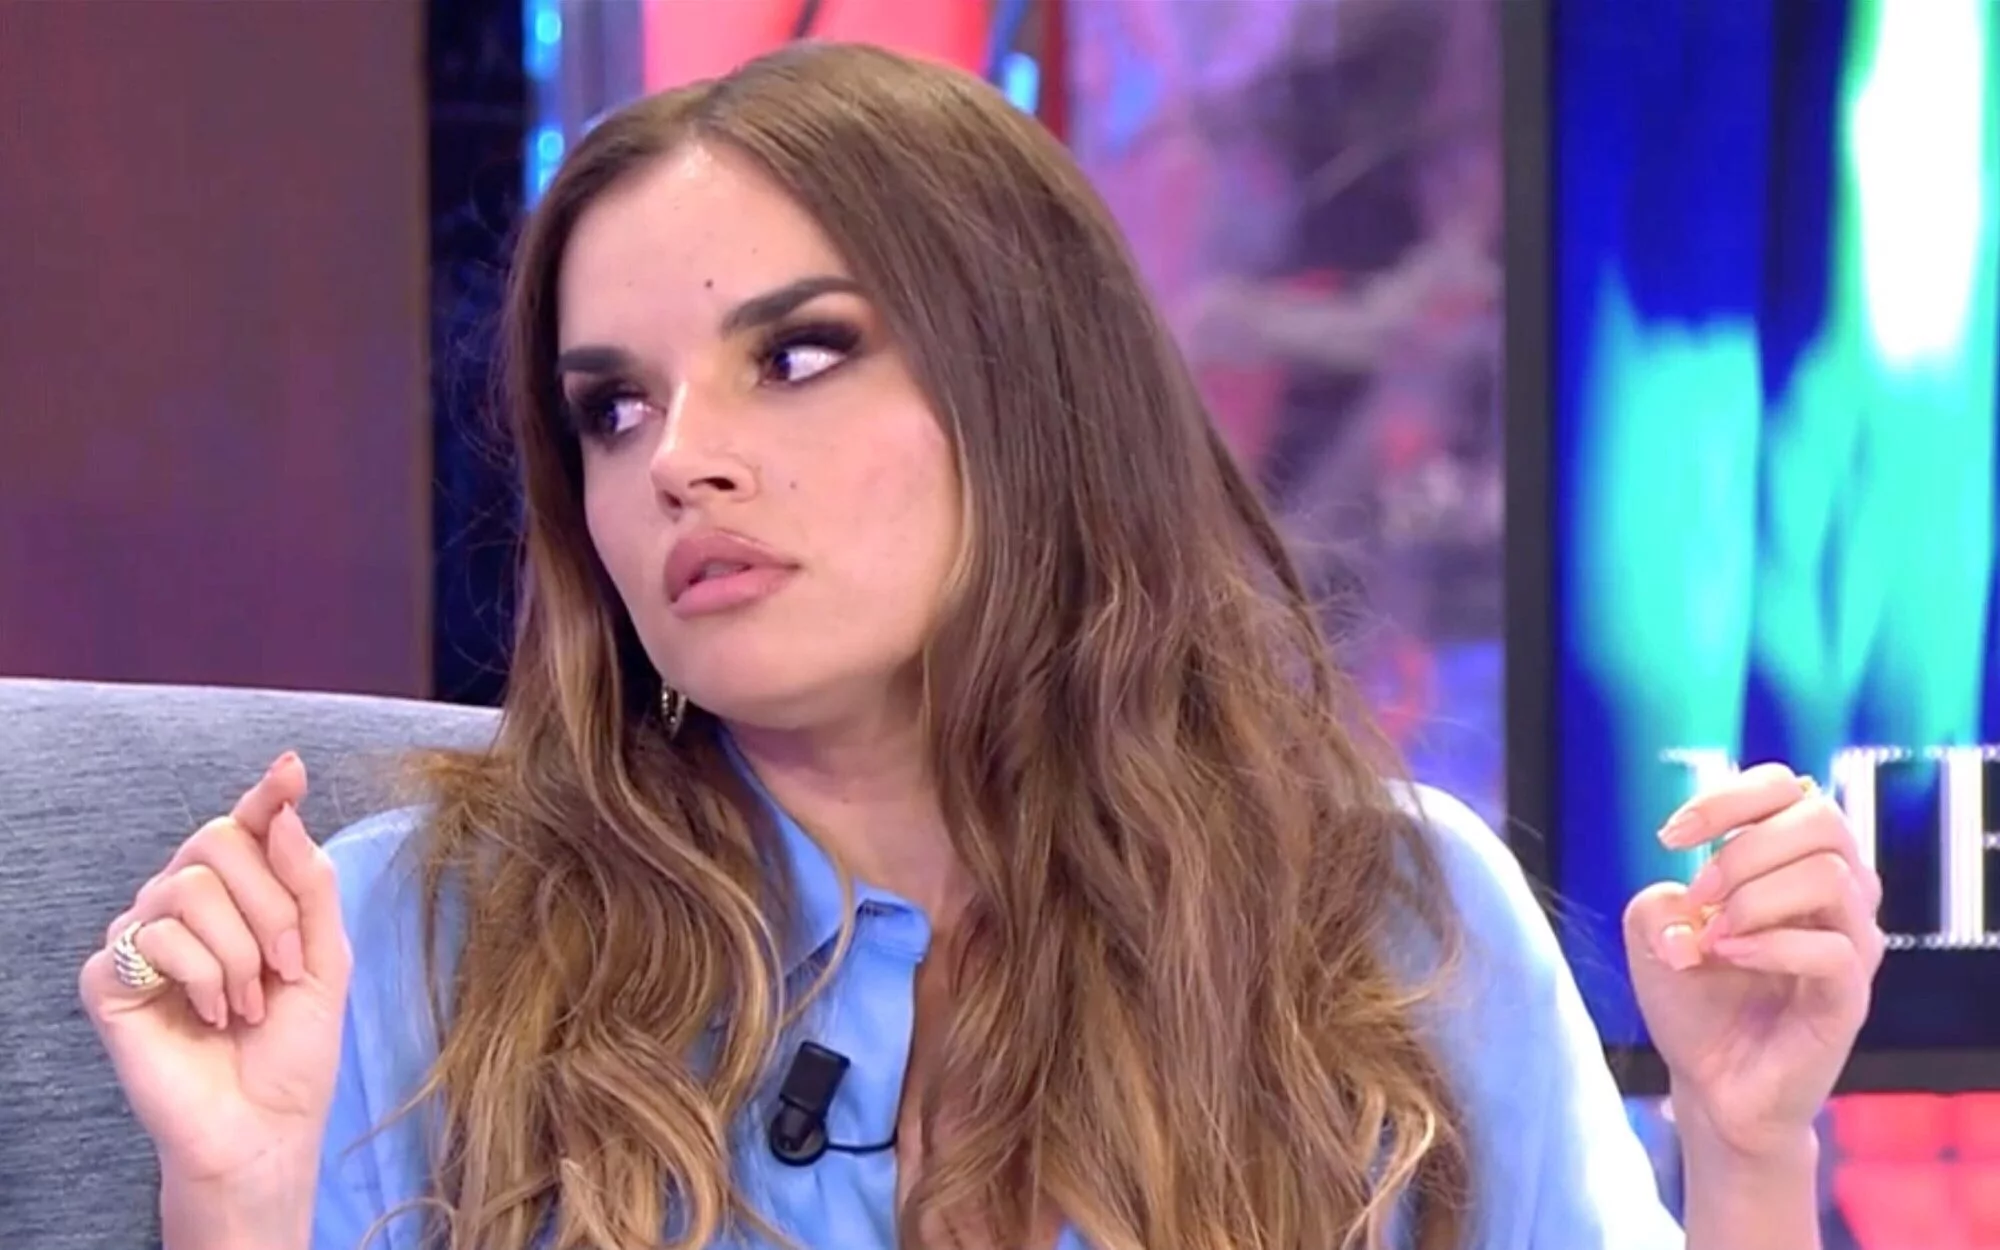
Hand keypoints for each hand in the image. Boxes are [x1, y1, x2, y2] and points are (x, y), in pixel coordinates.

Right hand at [78, 752, 351, 1193]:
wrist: (264, 1123)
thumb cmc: (294, 1046)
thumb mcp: (324, 956)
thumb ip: (309, 882)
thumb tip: (281, 810)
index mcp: (243, 894)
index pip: (249, 825)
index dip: (268, 793)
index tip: (292, 769)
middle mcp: (187, 904)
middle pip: (219, 841)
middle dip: (270, 906)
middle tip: (286, 968)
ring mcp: (144, 936)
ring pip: (188, 887)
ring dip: (238, 952)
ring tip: (248, 1004)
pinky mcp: (109, 978)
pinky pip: (154, 937)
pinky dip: (200, 977)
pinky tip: (209, 1015)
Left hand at [1624, 762, 1882, 1159]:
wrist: (1709, 1082)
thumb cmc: (1691, 997)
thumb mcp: (1650, 934)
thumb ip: (1657, 901)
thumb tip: (1691, 916)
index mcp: (1793, 861)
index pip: (1786, 787)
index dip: (1727, 798)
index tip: (1669, 836)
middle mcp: (1836, 892)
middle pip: (1819, 818)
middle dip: (1741, 849)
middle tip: (1696, 897)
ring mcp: (1852, 942)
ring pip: (1831, 875)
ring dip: (1752, 896)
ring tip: (1712, 934)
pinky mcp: (1851, 996)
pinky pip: (1834, 949)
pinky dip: (1768, 944)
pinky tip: (1727, 956)